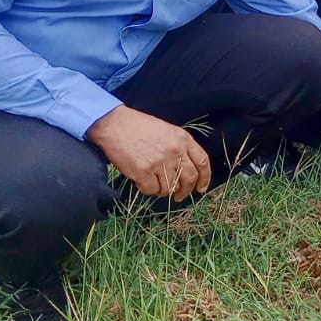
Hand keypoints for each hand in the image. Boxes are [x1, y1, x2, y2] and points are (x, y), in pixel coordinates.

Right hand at [87, 105, 211, 199]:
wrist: (115, 125)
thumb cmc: (140, 127)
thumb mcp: (167, 131)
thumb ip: (180, 147)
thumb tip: (185, 170)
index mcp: (183, 139)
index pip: (202, 162)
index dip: (205, 178)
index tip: (201, 188)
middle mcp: (174, 151)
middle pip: (189, 178)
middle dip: (186, 190)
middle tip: (180, 196)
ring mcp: (159, 162)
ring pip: (170, 187)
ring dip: (164, 190)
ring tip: (156, 184)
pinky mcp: (143, 172)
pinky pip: (152, 190)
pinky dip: (148, 189)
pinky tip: (143, 181)